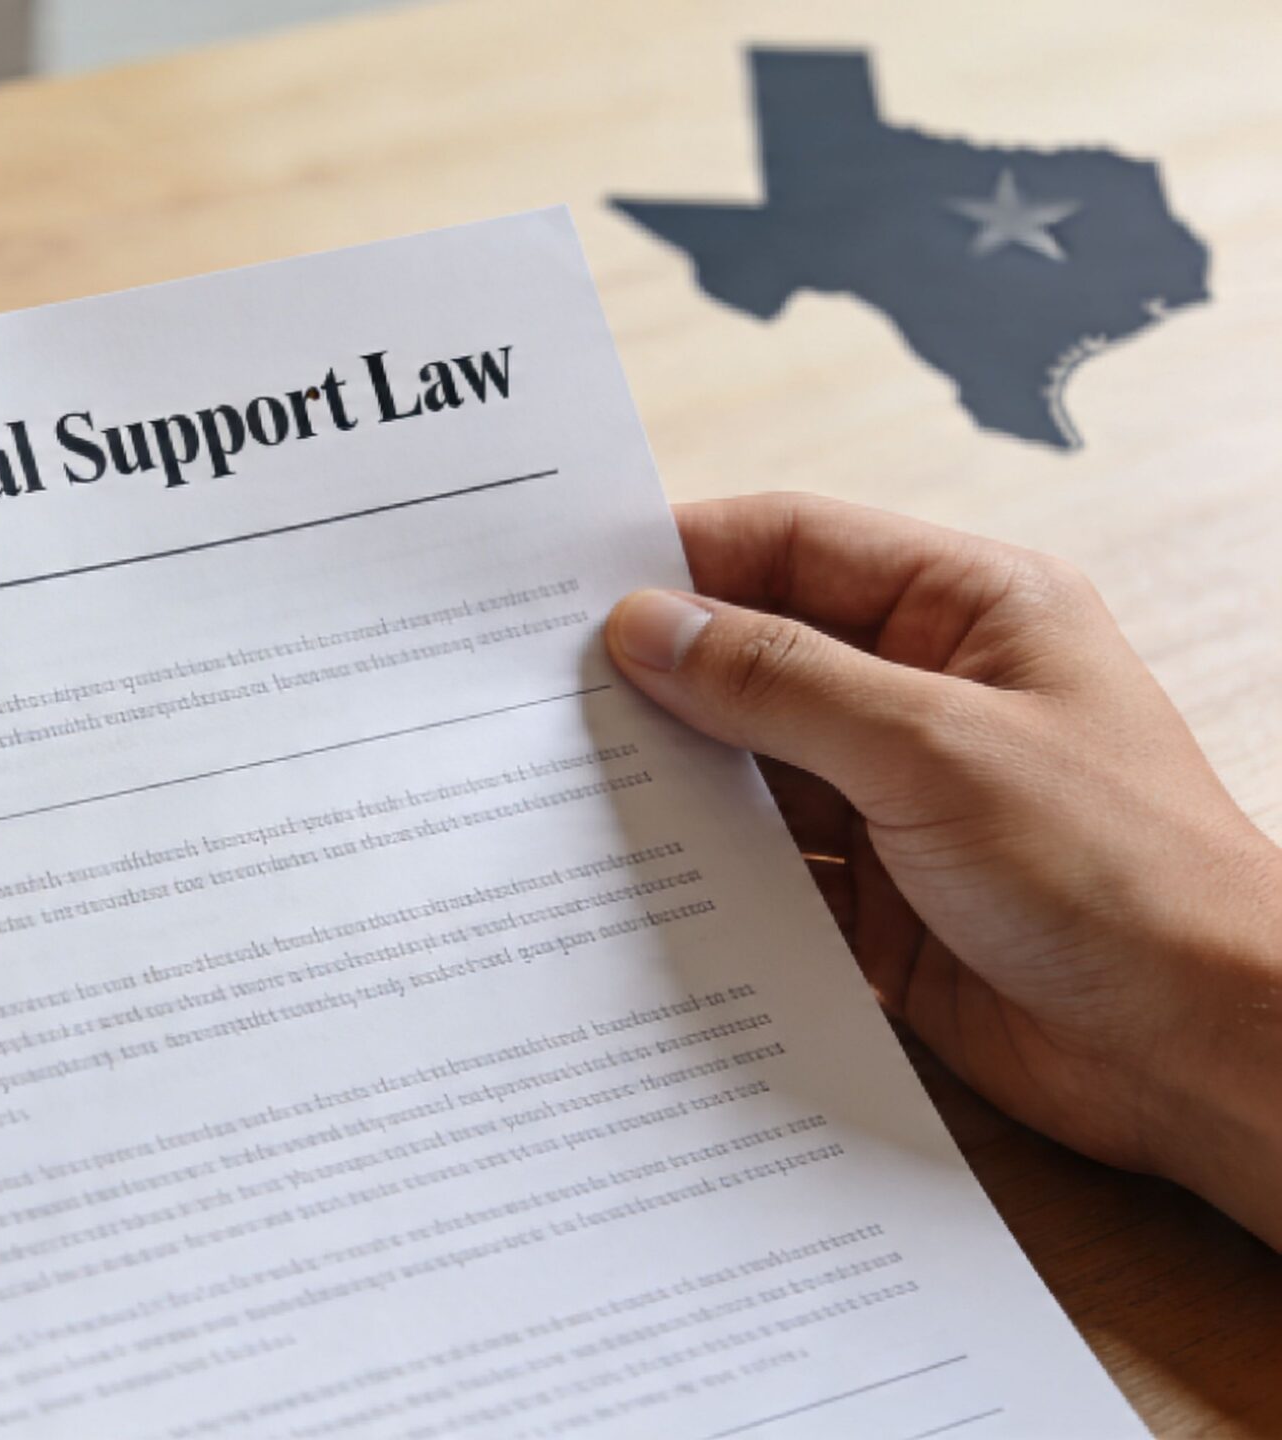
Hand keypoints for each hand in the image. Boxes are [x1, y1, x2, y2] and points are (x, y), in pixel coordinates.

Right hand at [606, 493, 1281, 1245]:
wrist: (1200, 1050)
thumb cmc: (1117, 873)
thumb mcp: (936, 748)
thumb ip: (781, 680)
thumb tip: (647, 626)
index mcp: (970, 610)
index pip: (795, 544)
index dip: (683, 554)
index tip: (567, 583)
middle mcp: (925, 692)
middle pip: (758, 650)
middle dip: (657, 669)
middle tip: (530, 687)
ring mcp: (895, 797)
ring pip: (746, 760)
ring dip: (667, 771)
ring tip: (554, 777)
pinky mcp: (870, 896)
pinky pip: (757, 860)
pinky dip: (695, 864)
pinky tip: (620, 869)